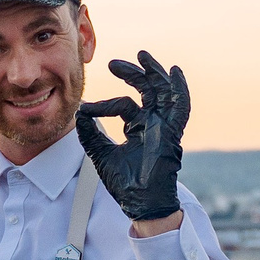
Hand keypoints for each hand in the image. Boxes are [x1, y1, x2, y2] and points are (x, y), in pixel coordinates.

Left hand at [76, 50, 189, 222]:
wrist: (141, 203)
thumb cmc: (126, 184)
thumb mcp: (101, 154)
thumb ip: (91, 134)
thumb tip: (79, 114)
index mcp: (139, 127)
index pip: (123, 104)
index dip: (103, 104)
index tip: (86, 109)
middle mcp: (153, 123)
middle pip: (146, 90)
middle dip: (132, 73)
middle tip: (113, 64)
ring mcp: (164, 126)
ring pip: (163, 92)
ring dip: (154, 73)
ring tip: (142, 56)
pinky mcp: (172, 133)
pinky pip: (180, 107)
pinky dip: (179, 90)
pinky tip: (174, 72)